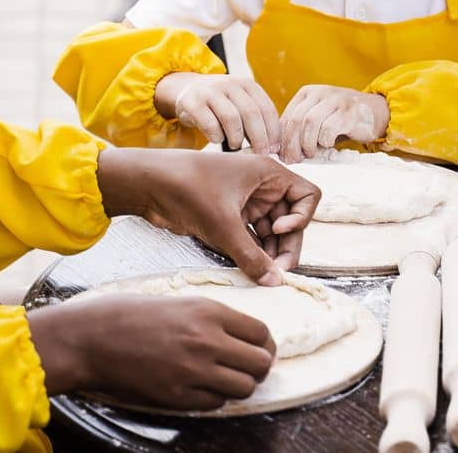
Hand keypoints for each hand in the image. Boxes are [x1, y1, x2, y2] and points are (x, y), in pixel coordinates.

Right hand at [30, 293, 274, 409]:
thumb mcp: (181, 303)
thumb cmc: (132, 315)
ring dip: (240, 385)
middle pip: (260, 364)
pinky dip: (214, 398)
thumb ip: (214, 319)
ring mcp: (193, 371)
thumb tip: (243, 336)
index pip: (261, 333)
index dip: (265, 345)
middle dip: (259, 367)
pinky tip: (202, 387)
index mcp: (209, 312)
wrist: (92, 338)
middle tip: (249, 368)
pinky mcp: (177, 396)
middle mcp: (207, 341)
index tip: (259, 349)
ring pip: (244, 387)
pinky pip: (215, 403)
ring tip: (227, 380)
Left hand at [98, 148, 318, 282]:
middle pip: (291, 220)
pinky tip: (250, 270)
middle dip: (286, 246)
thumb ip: (252, 256)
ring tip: (264, 276)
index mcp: (269, 174)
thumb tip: (274, 282)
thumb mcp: (224, 225)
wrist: (149, 185)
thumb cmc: (190, 189)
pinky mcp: (230, 218)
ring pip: (271, 233)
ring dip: (270, 254)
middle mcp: (263, 188)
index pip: (307, 196)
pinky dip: (254, 254)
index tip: (278, 230)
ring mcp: (247, 203)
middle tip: (277, 273)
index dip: (301, 217)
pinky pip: (252, 238)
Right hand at [157, 72, 281, 154]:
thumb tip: (272, 147)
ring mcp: (210, 91)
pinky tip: (217, 139)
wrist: (187, 89)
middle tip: (261, 154)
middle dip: (259, 138)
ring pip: (231, 118)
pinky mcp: (193, 102)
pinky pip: (209, 124)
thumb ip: (255, 118)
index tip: (275, 149)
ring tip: (236, 145)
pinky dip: (216, 136)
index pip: (266, 108)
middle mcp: (230, 84)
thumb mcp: (239, 102)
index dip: (273, 131)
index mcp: (247, 84)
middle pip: (251, 114)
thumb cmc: (221, 104)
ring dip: (236, 138)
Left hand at [278, 85, 389, 162]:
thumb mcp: (318, 117)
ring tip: (311, 154)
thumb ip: (301, 128)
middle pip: (296, 120)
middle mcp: (320, 92)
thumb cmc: (341, 120)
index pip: (287, 116)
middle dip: (291, 144)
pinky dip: (324, 141)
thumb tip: (280, 150)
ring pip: (310, 123)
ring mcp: (336, 100)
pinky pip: (329, 128)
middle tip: (293, 160)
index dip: (281, 139)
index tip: (281, 156)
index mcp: (308, 92)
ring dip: (307, 143)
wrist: (375, 111)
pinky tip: (328, 145)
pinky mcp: (349, 111)